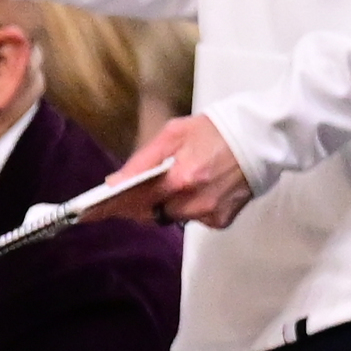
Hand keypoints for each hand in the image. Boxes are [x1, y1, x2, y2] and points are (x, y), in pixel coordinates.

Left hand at [111, 111, 250, 228]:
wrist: (262, 138)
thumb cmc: (216, 130)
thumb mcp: (174, 134)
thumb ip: (142, 161)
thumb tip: (114, 183)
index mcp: (181, 178)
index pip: (135, 202)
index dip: (111, 209)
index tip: (89, 215)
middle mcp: (195, 203)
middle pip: (151, 214)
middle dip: (136, 205)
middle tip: (125, 194)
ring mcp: (210, 215)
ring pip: (171, 217)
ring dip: (163, 204)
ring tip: (171, 181)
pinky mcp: (222, 220)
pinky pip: (193, 219)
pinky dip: (186, 207)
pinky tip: (195, 187)